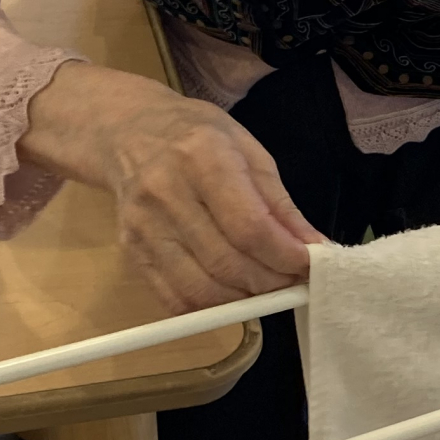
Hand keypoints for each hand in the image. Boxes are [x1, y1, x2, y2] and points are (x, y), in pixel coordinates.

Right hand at [22, 65, 323, 314]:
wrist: (127, 132)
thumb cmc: (195, 135)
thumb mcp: (248, 150)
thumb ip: (279, 203)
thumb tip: (313, 248)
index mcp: (202, 158)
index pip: (248, 227)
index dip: (284, 256)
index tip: (309, 264)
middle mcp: (166, 193)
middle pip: (226, 263)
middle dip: (270, 281)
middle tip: (291, 279)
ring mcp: (143, 226)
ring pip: (201, 289)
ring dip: (243, 299)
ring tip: (264, 285)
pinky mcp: (131, 250)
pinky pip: (175, 299)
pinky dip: (210, 308)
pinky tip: (230, 291)